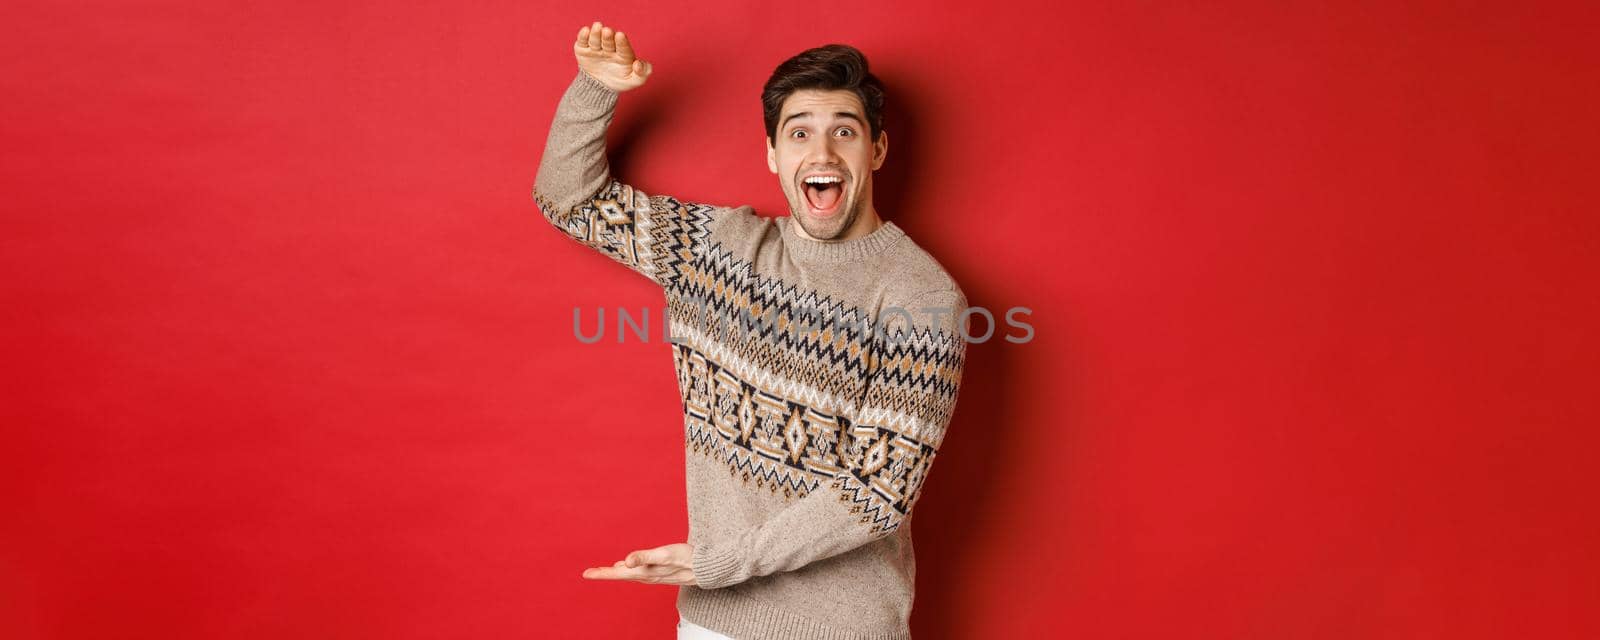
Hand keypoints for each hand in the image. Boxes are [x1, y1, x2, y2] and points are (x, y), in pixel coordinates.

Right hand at [573, 21, 651, 92]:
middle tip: (607, 31)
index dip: (622, 42)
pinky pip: (583, 42)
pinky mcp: (583, 50)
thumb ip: (642, 74)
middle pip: (609, 41)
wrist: (600, 88)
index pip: (623, 47)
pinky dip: (583, 36)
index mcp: (623, 53)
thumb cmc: (620, 81)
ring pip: (596, 39)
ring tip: (597, 27)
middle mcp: (610, 48)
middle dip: (608, 36)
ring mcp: (596, 48)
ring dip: (596, 33)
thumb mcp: (634, 81)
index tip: (620, 35)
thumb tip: (638, 64)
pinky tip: (586, 31)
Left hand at [581, 542, 695, 584]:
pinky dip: (629, 569)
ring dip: (615, 573)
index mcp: (644, 572)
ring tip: (604, 570)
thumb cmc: (686, 559)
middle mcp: (647, 576)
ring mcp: (654, 575)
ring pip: (629, 575)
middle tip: (589, 573)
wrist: (706, 568)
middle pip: (620, 576)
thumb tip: (626, 560)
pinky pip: (639, 572)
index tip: (586, 573)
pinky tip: (628, 565)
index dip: (602, 573)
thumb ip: (644, 557)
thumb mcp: (664, 555)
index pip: (617, 574)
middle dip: (604, 574)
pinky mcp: (660, 572)